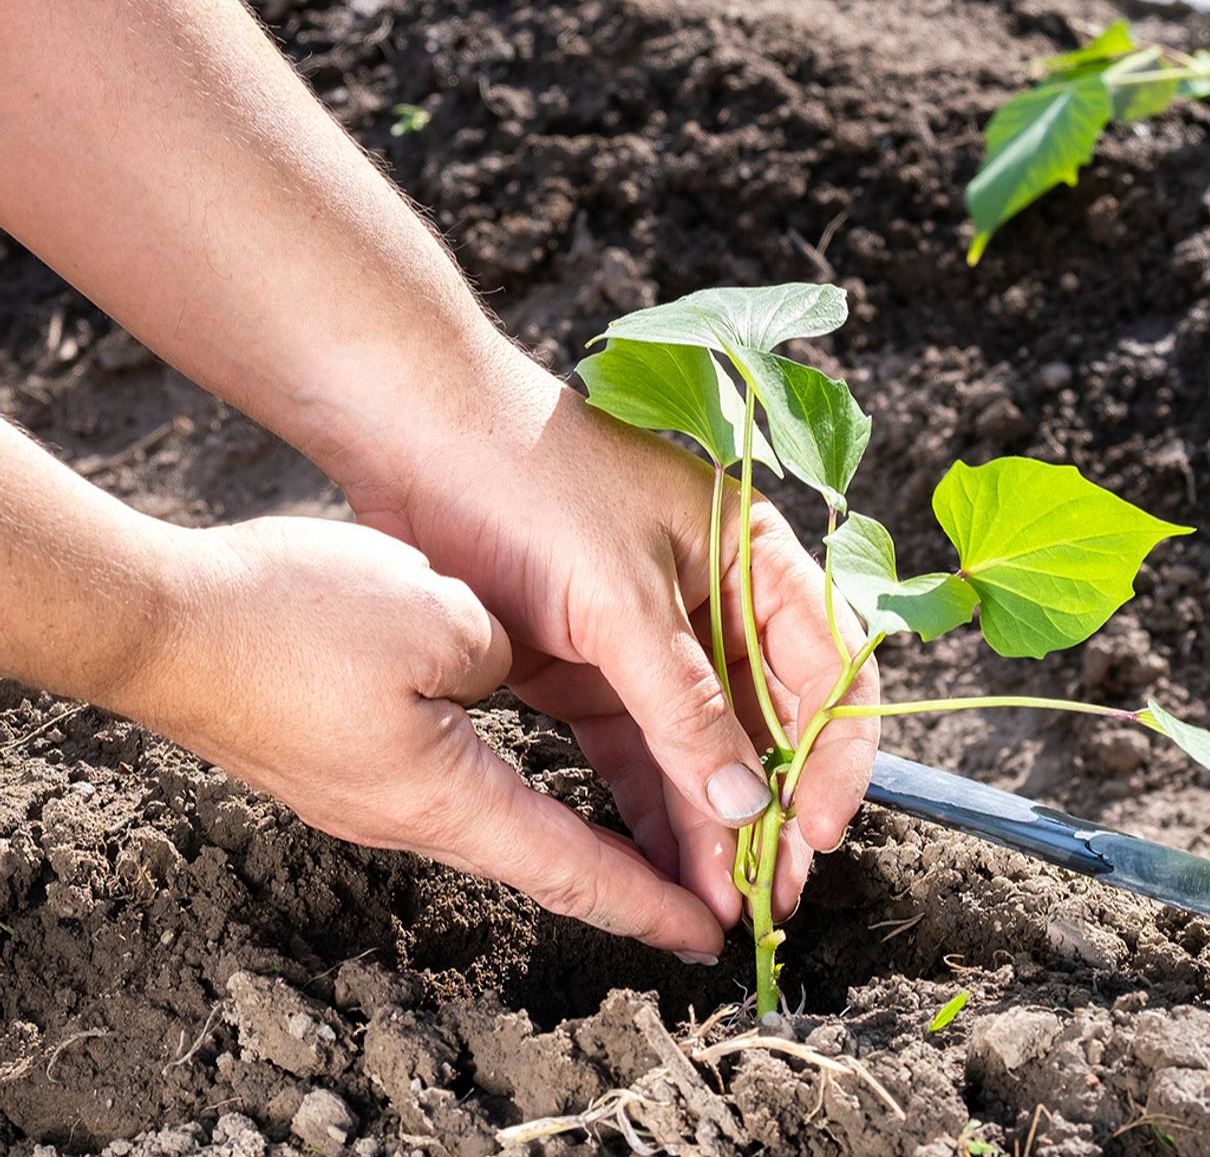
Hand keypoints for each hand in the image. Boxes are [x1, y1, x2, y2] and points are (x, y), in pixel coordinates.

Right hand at [120, 515, 726, 957]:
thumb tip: (510, 669)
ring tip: (640, 825)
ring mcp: (370, 794)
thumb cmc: (294, 620)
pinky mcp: (346, 763)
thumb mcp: (443, 617)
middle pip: (543, 859)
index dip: (647, 902)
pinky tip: (535, 767)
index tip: (705, 932)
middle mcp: (408, 816)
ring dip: (577, 831)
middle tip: (697, 883)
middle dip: (628, 873)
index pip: (572, 869)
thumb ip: (509, 654)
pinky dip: (522, 791)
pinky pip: (455, 786)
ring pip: (502, 823)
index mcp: (443, 795)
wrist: (162, 624)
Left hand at [344, 350, 880, 943]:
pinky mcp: (590, 667)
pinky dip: (650, 806)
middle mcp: (714, 600)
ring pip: (701, 746)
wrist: (418, 440)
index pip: (830, 667)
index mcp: (753, 557)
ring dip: (712, 820)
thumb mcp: (622, 597)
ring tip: (718, 898)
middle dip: (772, 805)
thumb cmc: (535, 485)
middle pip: (769, 719)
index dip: (835, 754)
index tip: (818, 830)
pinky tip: (664, 864)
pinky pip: (636, 748)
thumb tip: (748, 803)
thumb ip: (685, 705)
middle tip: (768, 891)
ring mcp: (649, 638)